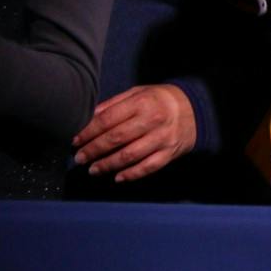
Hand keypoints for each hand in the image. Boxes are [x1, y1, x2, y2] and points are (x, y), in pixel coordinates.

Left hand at [73, 84, 197, 181]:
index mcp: (142, 102)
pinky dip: (131, 174)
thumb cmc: (160, 100)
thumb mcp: (138, 93)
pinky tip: (118, 177)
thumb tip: (87, 118)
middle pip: (117, 138)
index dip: (88, 132)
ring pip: (130, 155)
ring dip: (108, 165)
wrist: (195, 108)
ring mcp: (163, 137)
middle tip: (79, 158)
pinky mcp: (170, 152)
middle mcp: (153, 119)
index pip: (108, 119)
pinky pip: (148, 167)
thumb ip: (113, 104)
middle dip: (94, 150)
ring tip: (93, 169)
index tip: (75, 140)